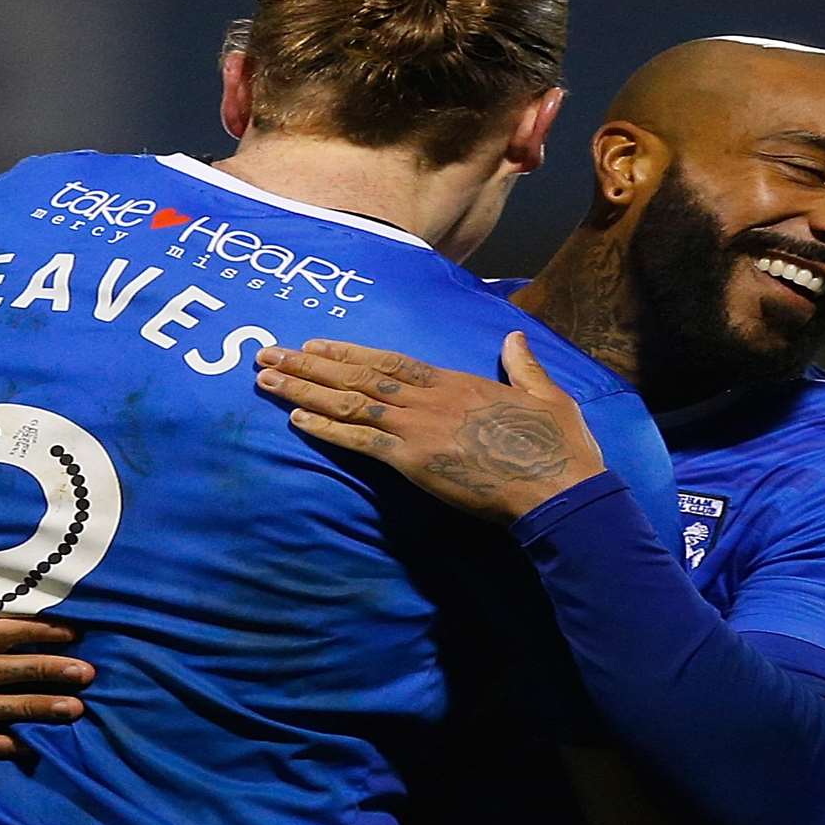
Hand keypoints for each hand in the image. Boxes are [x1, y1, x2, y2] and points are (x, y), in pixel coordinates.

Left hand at [254, 332, 605, 523]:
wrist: (558, 486)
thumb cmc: (558, 446)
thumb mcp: (546, 395)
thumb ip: (523, 365)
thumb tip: (515, 339)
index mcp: (456, 383)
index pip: (391, 361)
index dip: (349, 352)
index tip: (315, 345)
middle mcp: (429, 399)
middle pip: (359, 375)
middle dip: (309, 364)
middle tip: (266, 354)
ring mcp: (419, 428)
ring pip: (350, 402)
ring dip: (304, 390)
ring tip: (266, 379)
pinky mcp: (414, 461)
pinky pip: (360, 441)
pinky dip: (327, 429)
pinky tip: (296, 420)